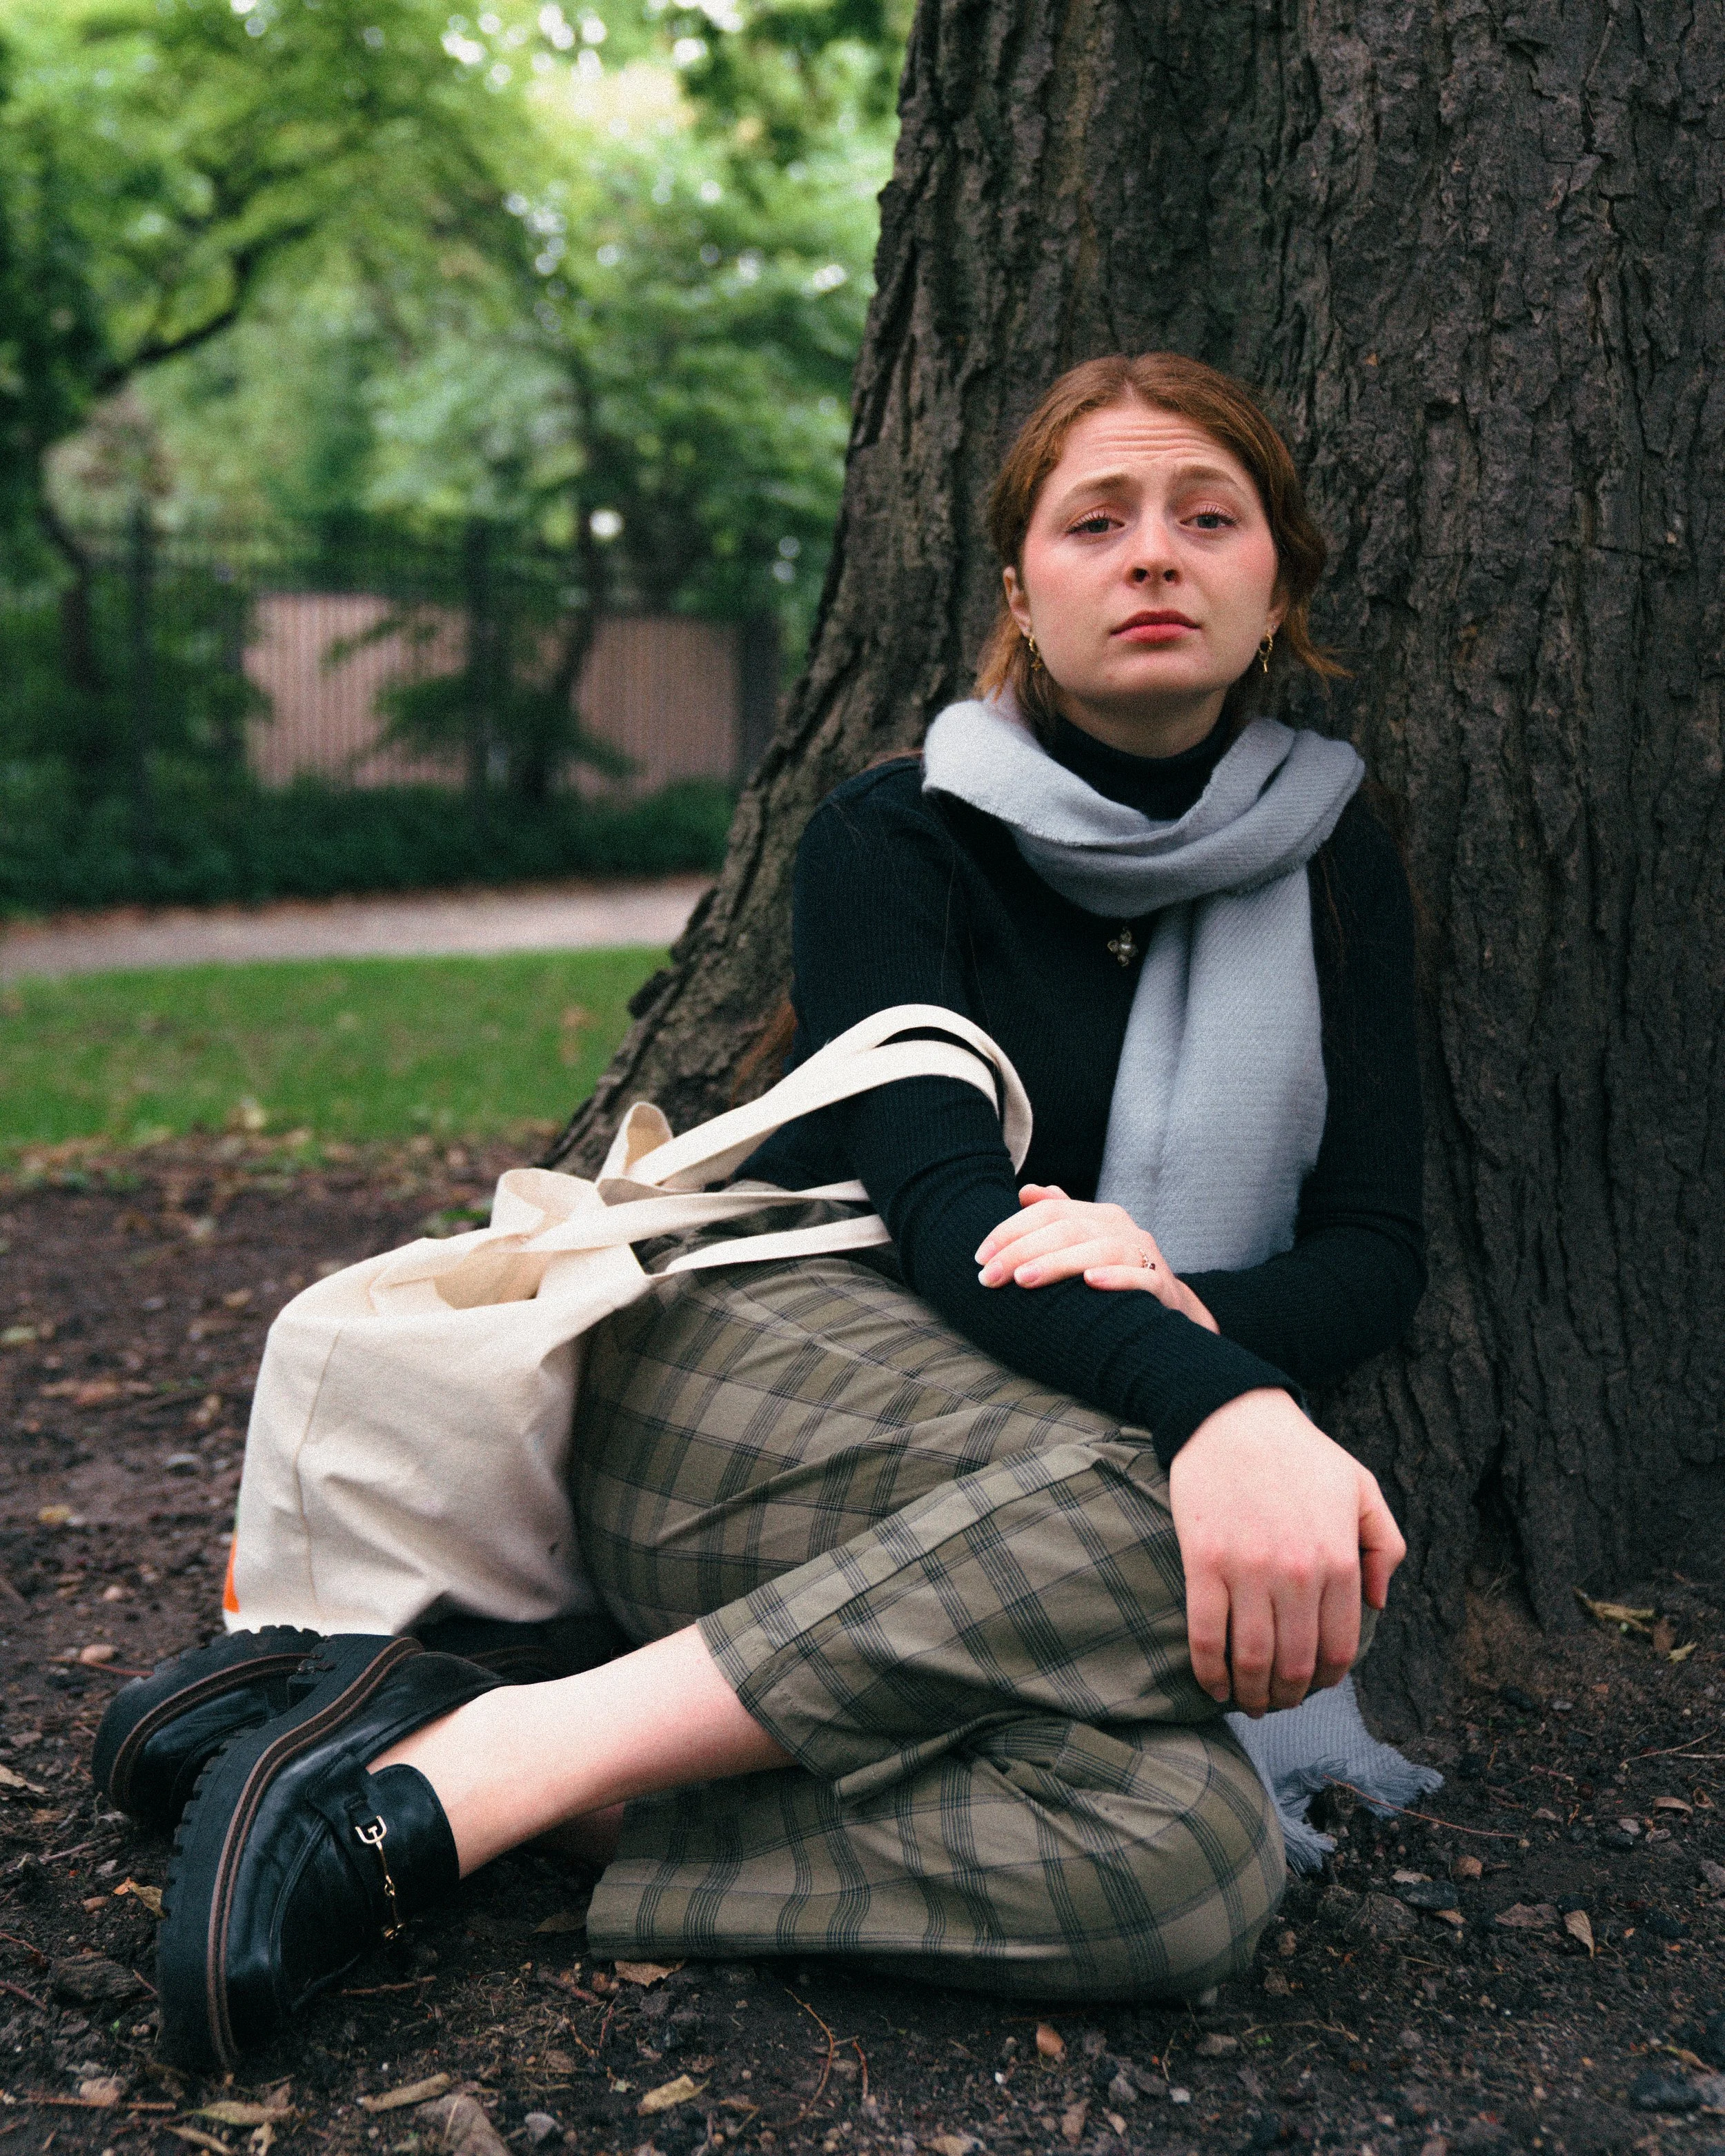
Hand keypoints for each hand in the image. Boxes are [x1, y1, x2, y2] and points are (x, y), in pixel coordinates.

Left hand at [975, 1184, 1219, 1331]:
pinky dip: (1116, 1278)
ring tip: (1023, 1279)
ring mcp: (1144, 1255)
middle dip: (1022, 1250)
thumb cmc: (1117, 1274)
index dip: (1011, 1230)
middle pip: (1067, 1228)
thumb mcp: (1088, 1242)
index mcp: (1099, 1215)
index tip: (980, 1256)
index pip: (1050, 1211)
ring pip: (1099, 1250)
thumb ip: (1061, 1215)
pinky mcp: (1161, 1285)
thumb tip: (1027, 1190)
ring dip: (1057, 1263)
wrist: (1171, 1308)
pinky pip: (1141, 1278)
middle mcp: (1121, 1228)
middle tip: (988, 1276)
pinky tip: (1090, 1283)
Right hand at [1167, 1388, 1405, 1716]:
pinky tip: (1214, 1685)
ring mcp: (1248, 1570)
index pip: (1340, 1648)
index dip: (1328, 1681)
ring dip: (1251, 1694)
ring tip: (1250, 1702)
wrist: (1231, 1415)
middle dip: (1289, 1696)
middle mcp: (1298, 1572)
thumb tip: (1378, 1605)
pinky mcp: (1204, 1561)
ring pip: (1251, 1659)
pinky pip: (1205, 1635)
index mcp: (1339, 1558)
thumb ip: (1384, 1546)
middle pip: (1295, 1663)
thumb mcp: (1362, 1487)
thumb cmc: (1299, 1453)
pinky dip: (1209, 1672)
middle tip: (1279, 1702)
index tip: (1315, 1687)